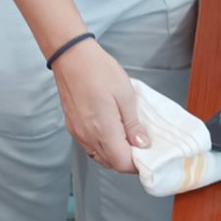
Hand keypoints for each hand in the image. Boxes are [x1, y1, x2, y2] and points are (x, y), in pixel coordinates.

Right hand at [52, 39, 143, 172]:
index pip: (122, 163)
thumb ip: (133, 124)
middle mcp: (88, 136)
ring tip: (127, 139)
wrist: (71, 56)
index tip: (148, 154)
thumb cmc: (99, 71)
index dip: (137, 164)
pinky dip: (102, 146)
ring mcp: (78, 132)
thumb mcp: (125, 95)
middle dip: (127, 160)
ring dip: (114, 154)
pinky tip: (111, 132)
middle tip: (141, 146)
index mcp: (103, 130)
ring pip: (98, 156)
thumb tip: (142, 144)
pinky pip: (89, 146)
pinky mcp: (72, 126)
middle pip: (110, 163)